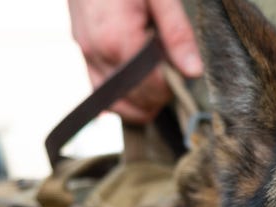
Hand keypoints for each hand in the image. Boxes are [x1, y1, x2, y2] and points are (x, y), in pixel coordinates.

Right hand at [68, 0, 203, 122]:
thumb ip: (177, 32)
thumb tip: (193, 72)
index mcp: (117, 38)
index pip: (150, 88)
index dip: (173, 90)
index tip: (188, 77)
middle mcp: (96, 52)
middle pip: (133, 100)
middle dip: (159, 98)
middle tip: (178, 79)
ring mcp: (85, 53)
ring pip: (113, 102)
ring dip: (140, 104)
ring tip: (162, 87)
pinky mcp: (82, 50)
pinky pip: (99, 88)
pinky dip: (120, 98)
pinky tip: (139, 92)